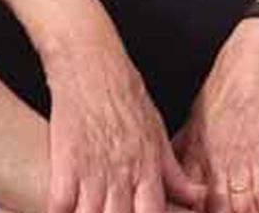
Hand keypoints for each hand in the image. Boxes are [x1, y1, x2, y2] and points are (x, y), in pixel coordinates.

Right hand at [45, 45, 206, 212]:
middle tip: (110, 210)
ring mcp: (93, 169)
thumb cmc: (124, 92)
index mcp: (147, 166)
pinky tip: (63, 208)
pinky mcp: (66, 160)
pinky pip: (60, 204)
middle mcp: (122, 172)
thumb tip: (198, 197)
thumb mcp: (156, 130)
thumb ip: (174, 172)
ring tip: (89, 210)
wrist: (90, 60)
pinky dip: (60, 211)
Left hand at [170, 20, 258, 212]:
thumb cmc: (229, 81)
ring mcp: (240, 159)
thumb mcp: (197, 114)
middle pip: (209, 211)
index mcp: (195, 151)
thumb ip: (185, 149)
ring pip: (237, 211)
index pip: (181, 198)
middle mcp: (214, 161)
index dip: (181, 212)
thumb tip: (168, 172)